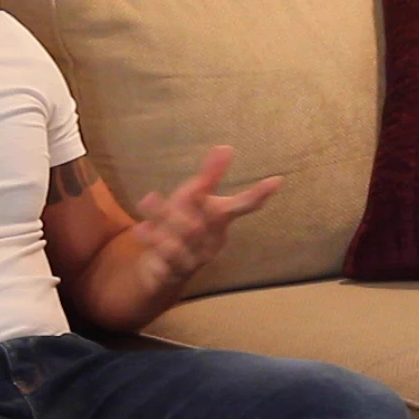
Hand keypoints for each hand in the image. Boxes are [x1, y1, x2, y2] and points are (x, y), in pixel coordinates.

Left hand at [133, 145, 282, 292]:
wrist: (161, 270)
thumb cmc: (183, 227)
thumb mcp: (192, 198)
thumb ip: (210, 175)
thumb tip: (226, 147)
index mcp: (220, 220)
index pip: (243, 205)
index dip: (259, 193)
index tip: (277, 180)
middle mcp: (211, 240)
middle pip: (205, 217)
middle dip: (188, 203)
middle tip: (178, 192)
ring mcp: (195, 258)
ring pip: (183, 236)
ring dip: (164, 216)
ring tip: (148, 199)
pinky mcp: (175, 271)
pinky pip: (165, 255)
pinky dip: (152, 238)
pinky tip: (142, 228)